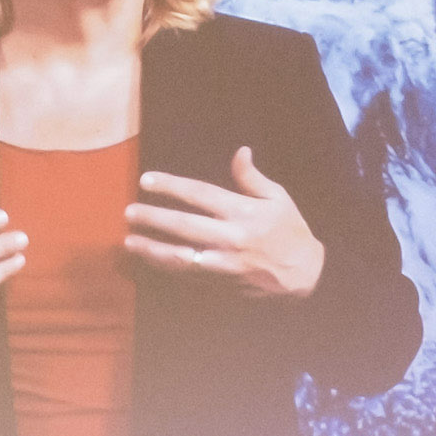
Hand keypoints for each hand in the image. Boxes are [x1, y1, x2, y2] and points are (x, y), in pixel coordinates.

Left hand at [126, 147, 326, 298]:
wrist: (306, 275)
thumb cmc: (291, 231)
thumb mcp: (278, 198)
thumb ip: (252, 177)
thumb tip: (240, 151)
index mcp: (243, 212)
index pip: (200, 194)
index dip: (171, 186)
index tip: (146, 180)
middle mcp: (231, 237)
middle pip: (185, 226)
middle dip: (154, 218)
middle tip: (129, 212)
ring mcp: (225, 263)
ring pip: (182, 256)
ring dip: (153, 249)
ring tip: (129, 241)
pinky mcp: (222, 283)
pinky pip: (189, 275)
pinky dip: (167, 268)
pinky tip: (149, 260)